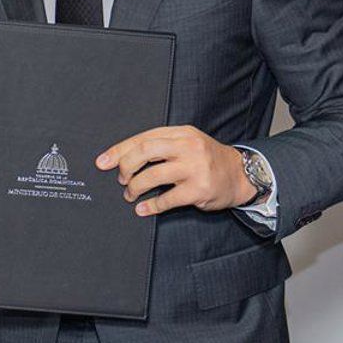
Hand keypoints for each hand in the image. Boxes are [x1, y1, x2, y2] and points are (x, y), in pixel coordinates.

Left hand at [96, 125, 255, 217]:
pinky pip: (167, 199)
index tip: (102, 162)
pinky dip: (150, 206)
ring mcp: (194, 168)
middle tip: (121, 179)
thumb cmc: (206, 159)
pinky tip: (143, 209)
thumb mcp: (187, 143)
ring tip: (131, 194)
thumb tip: (123, 157)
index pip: (143, 138)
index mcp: (181, 133)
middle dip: (126, 167)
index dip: (119, 150)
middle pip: (144, 152)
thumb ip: (161, 146)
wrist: (240, 174)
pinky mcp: (199, 190)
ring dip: (135, 188)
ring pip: (152, 176)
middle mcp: (187, 147)